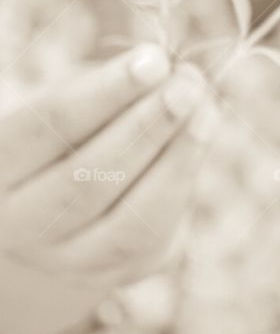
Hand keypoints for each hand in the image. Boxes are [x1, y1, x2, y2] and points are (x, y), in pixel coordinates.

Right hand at [0, 44, 214, 333]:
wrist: (47, 203)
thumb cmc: (59, 130)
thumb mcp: (61, 99)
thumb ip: (103, 87)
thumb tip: (167, 71)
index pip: (47, 127)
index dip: (106, 92)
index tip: (155, 59)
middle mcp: (17, 225)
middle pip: (86, 182)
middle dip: (147, 127)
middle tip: (188, 83)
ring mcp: (62, 259)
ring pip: (128, 224)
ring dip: (176, 160)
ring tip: (206, 109)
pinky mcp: (109, 274)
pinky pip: (154, 239)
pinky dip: (182, 184)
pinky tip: (200, 136)